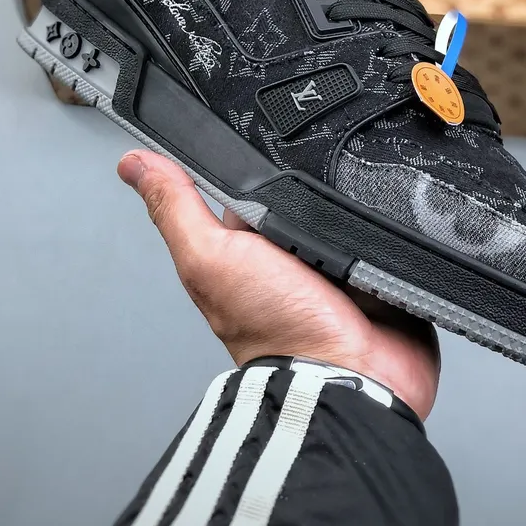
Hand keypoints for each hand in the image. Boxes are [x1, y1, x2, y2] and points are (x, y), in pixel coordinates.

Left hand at [118, 150, 439, 418]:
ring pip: (351, 204)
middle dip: (318, 180)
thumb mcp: (212, 259)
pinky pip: (391, 227)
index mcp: (247, 248)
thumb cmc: (279, 332)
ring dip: (358, 201)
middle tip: (321, 200)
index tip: (269, 147)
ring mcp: (340, 261)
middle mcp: (292, 253)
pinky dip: (391, 222)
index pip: (252, 181)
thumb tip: (133, 163)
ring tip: (357, 216)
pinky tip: (387, 223)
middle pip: (307, 188)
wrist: (354, 378)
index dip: (260, 163)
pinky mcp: (381, 269)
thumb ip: (177, 210)